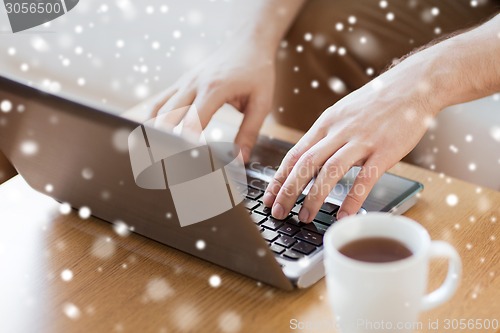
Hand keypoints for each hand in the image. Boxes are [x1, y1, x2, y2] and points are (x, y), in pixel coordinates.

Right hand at [152, 38, 275, 160]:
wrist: (248, 42)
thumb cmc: (257, 71)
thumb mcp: (261, 102)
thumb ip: (249, 132)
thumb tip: (240, 159)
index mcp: (215, 88)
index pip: (192, 122)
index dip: (186, 145)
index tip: (186, 163)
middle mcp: (194, 84)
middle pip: (167, 116)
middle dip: (163, 142)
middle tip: (163, 165)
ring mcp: (184, 82)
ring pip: (158, 108)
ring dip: (153, 131)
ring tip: (151, 154)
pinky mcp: (181, 83)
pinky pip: (159, 101)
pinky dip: (153, 119)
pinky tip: (151, 135)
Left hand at [263, 52, 442, 221]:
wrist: (413, 85)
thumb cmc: (376, 103)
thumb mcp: (342, 113)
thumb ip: (326, 136)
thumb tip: (309, 161)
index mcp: (326, 123)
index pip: (294, 154)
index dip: (279, 177)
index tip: (269, 196)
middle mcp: (339, 131)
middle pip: (306, 164)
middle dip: (288, 191)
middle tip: (278, 212)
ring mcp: (361, 140)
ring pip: (330, 172)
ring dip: (314, 198)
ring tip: (305, 217)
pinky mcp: (385, 151)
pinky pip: (365, 179)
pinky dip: (352, 200)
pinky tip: (344, 216)